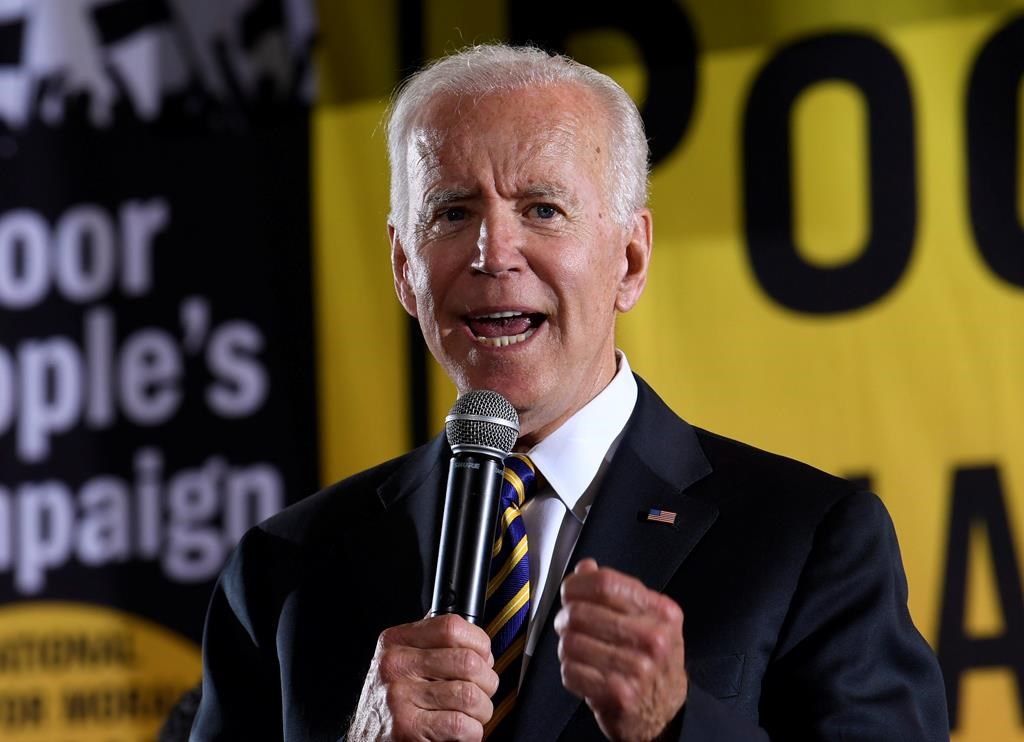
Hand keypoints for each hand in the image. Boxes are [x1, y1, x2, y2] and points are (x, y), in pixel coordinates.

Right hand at [348, 613, 498, 740]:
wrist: (366, 739)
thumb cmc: (391, 702)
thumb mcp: (403, 662)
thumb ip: (433, 645)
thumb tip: (479, 645)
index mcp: (396, 641)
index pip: (452, 627)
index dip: (479, 644)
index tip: (482, 658)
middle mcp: (395, 665)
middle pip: (468, 662)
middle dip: (487, 682)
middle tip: (481, 691)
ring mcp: (399, 696)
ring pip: (469, 695)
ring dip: (481, 710)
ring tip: (470, 714)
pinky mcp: (407, 728)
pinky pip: (460, 724)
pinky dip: (471, 731)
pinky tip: (460, 731)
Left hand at [555, 559, 687, 741]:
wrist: (668, 712)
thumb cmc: (653, 661)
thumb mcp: (647, 619)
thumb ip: (616, 591)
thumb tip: (586, 567)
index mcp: (661, 612)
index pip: (606, 584)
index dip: (576, 585)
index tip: (569, 592)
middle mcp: (654, 639)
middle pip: (582, 612)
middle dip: (565, 617)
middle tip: (567, 624)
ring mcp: (638, 668)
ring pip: (571, 642)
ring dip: (566, 646)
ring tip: (578, 651)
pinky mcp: (620, 695)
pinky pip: (571, 671)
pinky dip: (569, 670)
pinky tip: (583, 671)